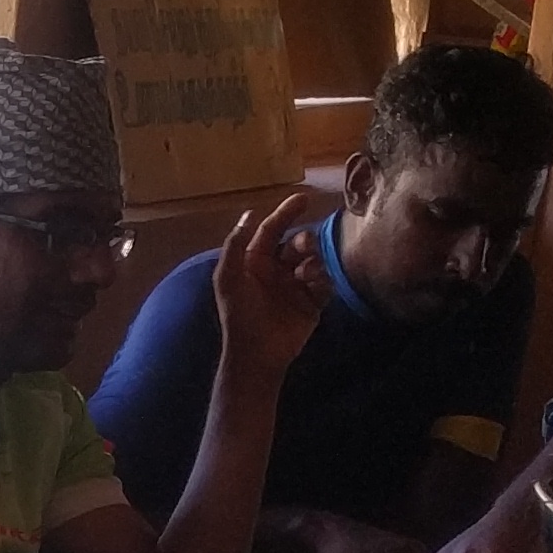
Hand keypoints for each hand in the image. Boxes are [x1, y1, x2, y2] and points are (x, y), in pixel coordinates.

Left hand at [210, 188, 337, 382]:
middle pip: (297, 243)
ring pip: (314, 261)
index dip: (286, 212)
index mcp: (256, 261)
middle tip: (305, 247)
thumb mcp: (228, 279)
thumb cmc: (238, 316)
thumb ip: (234, 245)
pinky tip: (315, 286)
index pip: (273, 230)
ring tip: (307, 274)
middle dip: (304, 240)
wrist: (257, 354)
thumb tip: (248, 214)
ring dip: (313, 262)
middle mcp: (277, 270)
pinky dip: (323, 280)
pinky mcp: (312, 303)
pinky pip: (325, 283)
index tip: (304, 197)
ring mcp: (296, 286)